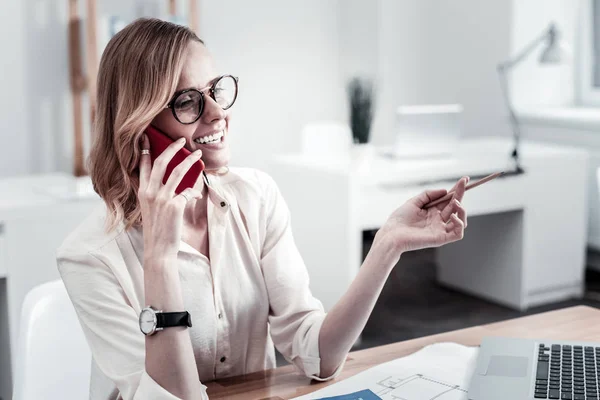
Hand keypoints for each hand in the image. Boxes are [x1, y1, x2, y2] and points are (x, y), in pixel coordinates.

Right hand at [138, 135, 203, 261]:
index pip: (142, 166)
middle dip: (171, 148)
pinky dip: (194, 192)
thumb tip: (176, 184)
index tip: (147, 138)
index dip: (145, 150)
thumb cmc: (157, 229)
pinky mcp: (175, 206)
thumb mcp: (150, 209)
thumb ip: (157, 194)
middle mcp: (150, 192)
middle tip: (181, 140)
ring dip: (190, 160)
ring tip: (198, 154)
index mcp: (142, 192)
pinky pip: (189, 192)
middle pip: (161, 162)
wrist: (158, 249)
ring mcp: (162, 198)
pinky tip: (197, 196)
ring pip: (178, 171)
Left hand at [376, 177, 468, 255]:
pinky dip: (459, 224)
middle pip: (455, 207)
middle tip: (464, 184)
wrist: (392, 233)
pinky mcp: (441, 238)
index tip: (464, 179)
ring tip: (456, 202)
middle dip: (461, 194)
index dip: (457, 190)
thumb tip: (445, 191)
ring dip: (462, 210)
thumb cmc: (399, 219)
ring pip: (460, 221)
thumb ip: (428, 195)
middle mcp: (438, 220)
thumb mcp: (414, 201)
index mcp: (432, 211)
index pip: (448, 199)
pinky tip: (453, 216)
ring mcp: (440, 229)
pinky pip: (458, 234)